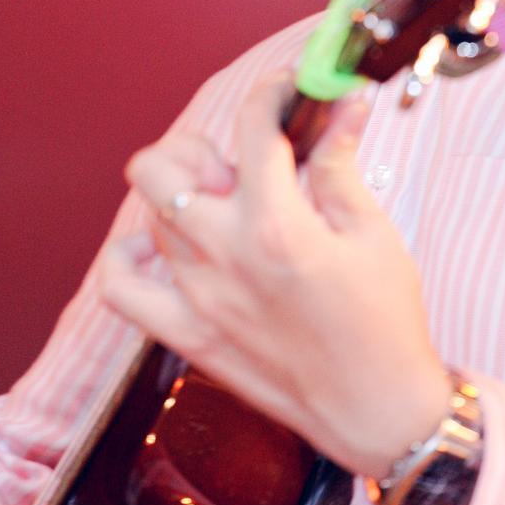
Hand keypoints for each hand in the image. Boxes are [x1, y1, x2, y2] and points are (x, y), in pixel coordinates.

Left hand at [98, 75, 450, 478]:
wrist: (378, 411)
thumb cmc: (385, 326)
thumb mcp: (372, 233)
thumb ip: (340, 165)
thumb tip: (342, 107)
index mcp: (276, 224)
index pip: (252, 127)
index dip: (270, 93)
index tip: (284, 92)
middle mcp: (225, 255)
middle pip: (164, 165)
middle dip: (198, 145)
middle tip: (238, 161)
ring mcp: (198, 297)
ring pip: (149, 215)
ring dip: (179, 196)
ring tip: (222, 205)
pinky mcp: (187, 335)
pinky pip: (119, 289)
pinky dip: (127, 259)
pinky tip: (160, 247)